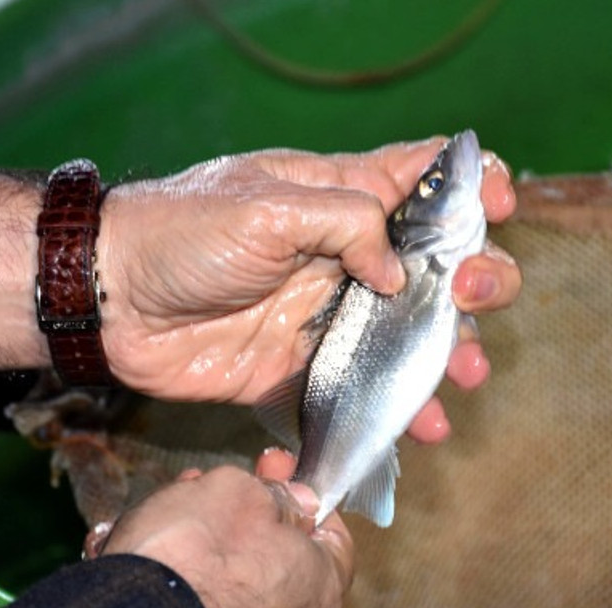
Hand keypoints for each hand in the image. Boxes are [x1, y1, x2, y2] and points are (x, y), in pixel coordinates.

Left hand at [97, 137, 520, 439]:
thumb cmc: (183, 233)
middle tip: (474, 299)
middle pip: (435, 265)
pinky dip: (400, 409)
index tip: (500, 209)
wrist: (112, 301)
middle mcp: (345, 255)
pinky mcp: (303, 369)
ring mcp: (327, 315)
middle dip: (476, 279)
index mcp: (340, 197)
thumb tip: (399, 274)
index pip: (421, 178)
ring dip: (449, 352)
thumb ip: (347, 224)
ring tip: (463, 374)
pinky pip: (364, 390)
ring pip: (410, 334)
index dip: (471, 185)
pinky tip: (425, 425)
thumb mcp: (268, 206)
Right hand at [99, 450, 352, 607]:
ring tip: (171, 509)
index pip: (331, 534)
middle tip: (213, 486)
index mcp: (321, 585)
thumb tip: (291, 500)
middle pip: (277, 555)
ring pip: (232, 581)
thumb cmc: (198, 555)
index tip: (275, 472)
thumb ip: (273, 492)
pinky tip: (153, 550)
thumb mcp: (241, 491)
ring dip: (206, 541)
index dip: (301, 494)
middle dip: (244, 514)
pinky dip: (182, 578)